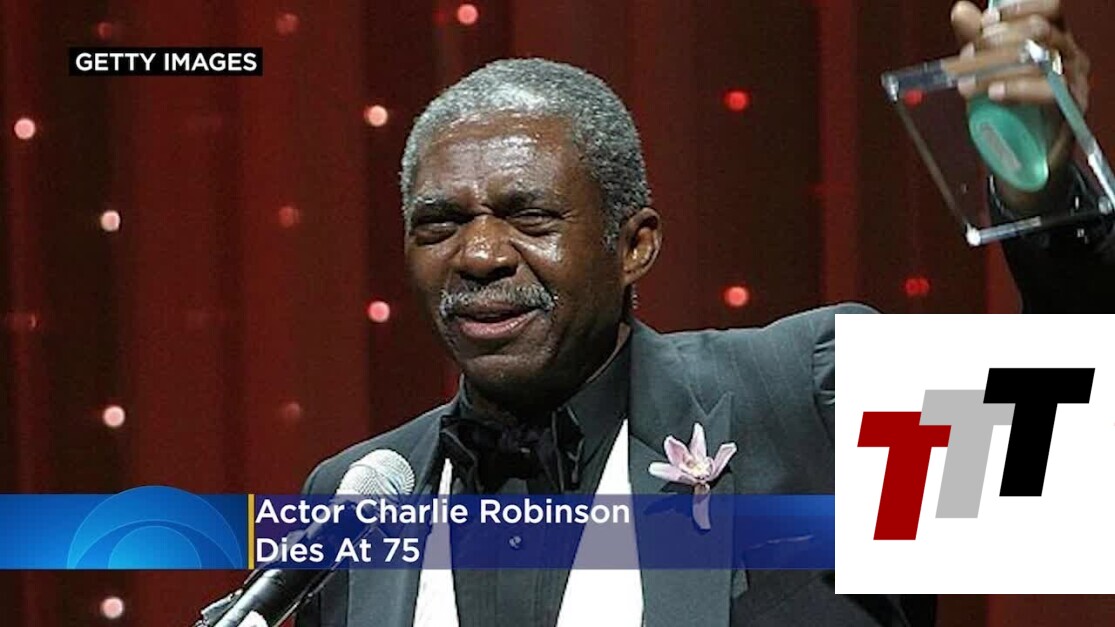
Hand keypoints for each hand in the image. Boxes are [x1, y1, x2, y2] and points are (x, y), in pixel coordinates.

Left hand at [951, 0, 1090, 210]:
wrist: (1025, 152)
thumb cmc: (1011, 105)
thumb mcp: (988, 68)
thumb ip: (977, 40)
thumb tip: (960, 10)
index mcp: (1054, 37)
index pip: (1049, 8)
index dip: (1019, 9)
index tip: (985, 22)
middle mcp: (1069, 53)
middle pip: (1040, 30)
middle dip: (997, 41)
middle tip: (966, 58)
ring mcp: (1074, 79)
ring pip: (1040, 58)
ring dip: (996, 68)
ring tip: (966, 84)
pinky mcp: (1072, 106)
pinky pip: (1049, 90)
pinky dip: (1017, 89)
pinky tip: (994, 94)